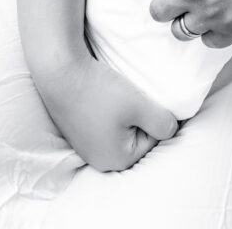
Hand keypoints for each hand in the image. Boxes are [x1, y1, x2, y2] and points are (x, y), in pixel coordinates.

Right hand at [40, 51, 177, 171]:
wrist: (59, 71)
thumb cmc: (99, 90)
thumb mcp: (139, 105)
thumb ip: (162, 122)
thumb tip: (171, 129)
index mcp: (117, 160)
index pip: (152, 138)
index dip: (153, 113)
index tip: (145, 96)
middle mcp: (99, 159)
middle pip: (135, 134)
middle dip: (138, 114)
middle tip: (132, 92)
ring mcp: (85, 144)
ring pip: (119, 126)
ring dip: (124, 110)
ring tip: (117, 90)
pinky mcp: (76, 128)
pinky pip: (103, 121)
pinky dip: (107, 107)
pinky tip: (104, 92)